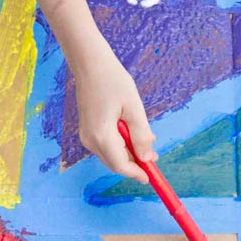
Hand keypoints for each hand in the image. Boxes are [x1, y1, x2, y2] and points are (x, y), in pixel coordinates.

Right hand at [73, 48, 153, 182]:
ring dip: (127, 153)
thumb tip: (147, 158)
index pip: (120, 165)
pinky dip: (119, 145)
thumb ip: (141, 135)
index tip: (151, 177)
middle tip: (153, 154)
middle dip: (134, 164)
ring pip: (110, 155)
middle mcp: (90, 139)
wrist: (90, 64)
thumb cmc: (113, 81)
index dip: (136, 173)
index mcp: (101, 136)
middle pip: (114, 163)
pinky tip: (130, 132)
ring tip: (144, 139)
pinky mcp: (86, 128)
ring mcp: (86, 134)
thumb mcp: (134, 108)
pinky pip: (104, 145)